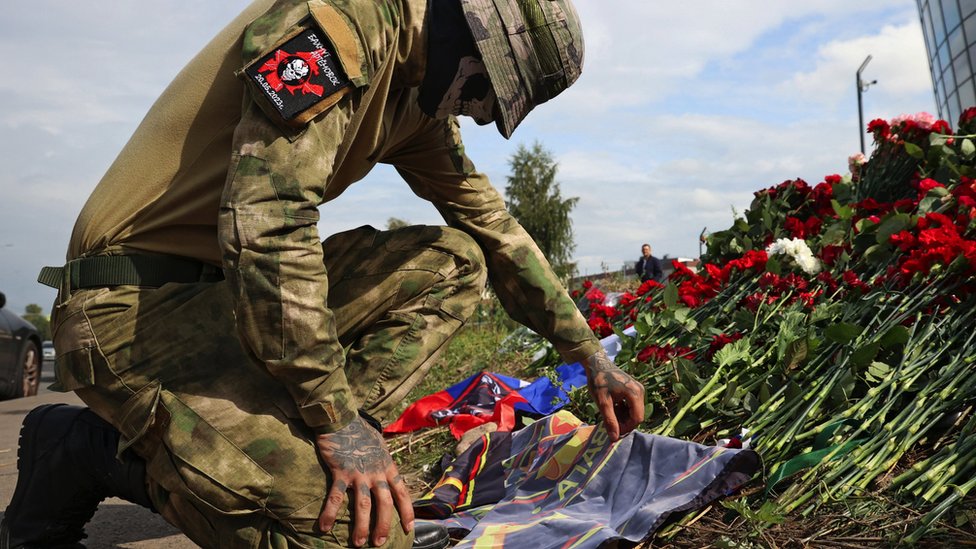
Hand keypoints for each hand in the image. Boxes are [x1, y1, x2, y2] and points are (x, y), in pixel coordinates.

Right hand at [315, 416, 413, 546]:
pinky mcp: (341, 472)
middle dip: (383, 525)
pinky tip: (325, 527)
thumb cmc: (360, 432)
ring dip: (361, 526)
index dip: (407, 511)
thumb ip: (384, 463)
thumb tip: (387, 474)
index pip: (402, 492)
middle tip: (379, 543)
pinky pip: (336, 497)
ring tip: (358, 543)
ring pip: (363, 505)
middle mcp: (377, 472)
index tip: (409, 528)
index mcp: (388, 467)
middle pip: (385, 504)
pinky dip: (330, 513)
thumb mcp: (380, 447)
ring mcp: (359, 473)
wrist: (342, 419)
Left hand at [583, 350, 645, 440]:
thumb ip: (609, 420)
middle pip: (636, 416)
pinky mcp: (634, 389)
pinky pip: (632, 405)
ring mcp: (638, 390)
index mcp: (635, 394)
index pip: (637, 419)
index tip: (613, 430)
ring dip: (623, 417)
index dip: (626, 427)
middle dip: (624, 423)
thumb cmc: (599, 381)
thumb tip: (614, 438)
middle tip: (609, 424)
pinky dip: (623, 410)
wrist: (597, 363)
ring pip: (634, 411)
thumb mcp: (602, 403)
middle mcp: (640, 391)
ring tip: (609, 414)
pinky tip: (612, 408)